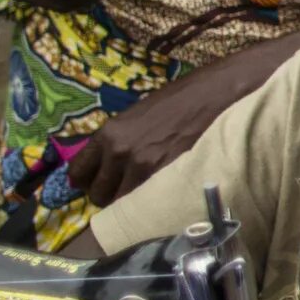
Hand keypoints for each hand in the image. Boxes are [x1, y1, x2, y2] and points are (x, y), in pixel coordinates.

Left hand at [64, 57, 259, 205]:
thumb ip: (120, 139)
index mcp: (110, 133)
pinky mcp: (170, 179)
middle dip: (108, 196)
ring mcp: (145, 168)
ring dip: (131, 204)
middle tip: (123, 193)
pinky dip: (153, 205)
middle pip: (98, 195)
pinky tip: (162, 197)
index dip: (85, 182)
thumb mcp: (139, 116)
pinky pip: (149, 205)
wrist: (220, 94)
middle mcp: (121, 152)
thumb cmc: (182, 100)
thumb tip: (106, 164)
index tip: (93, 185)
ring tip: (145, 197)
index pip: (79, 172)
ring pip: (123, 205)